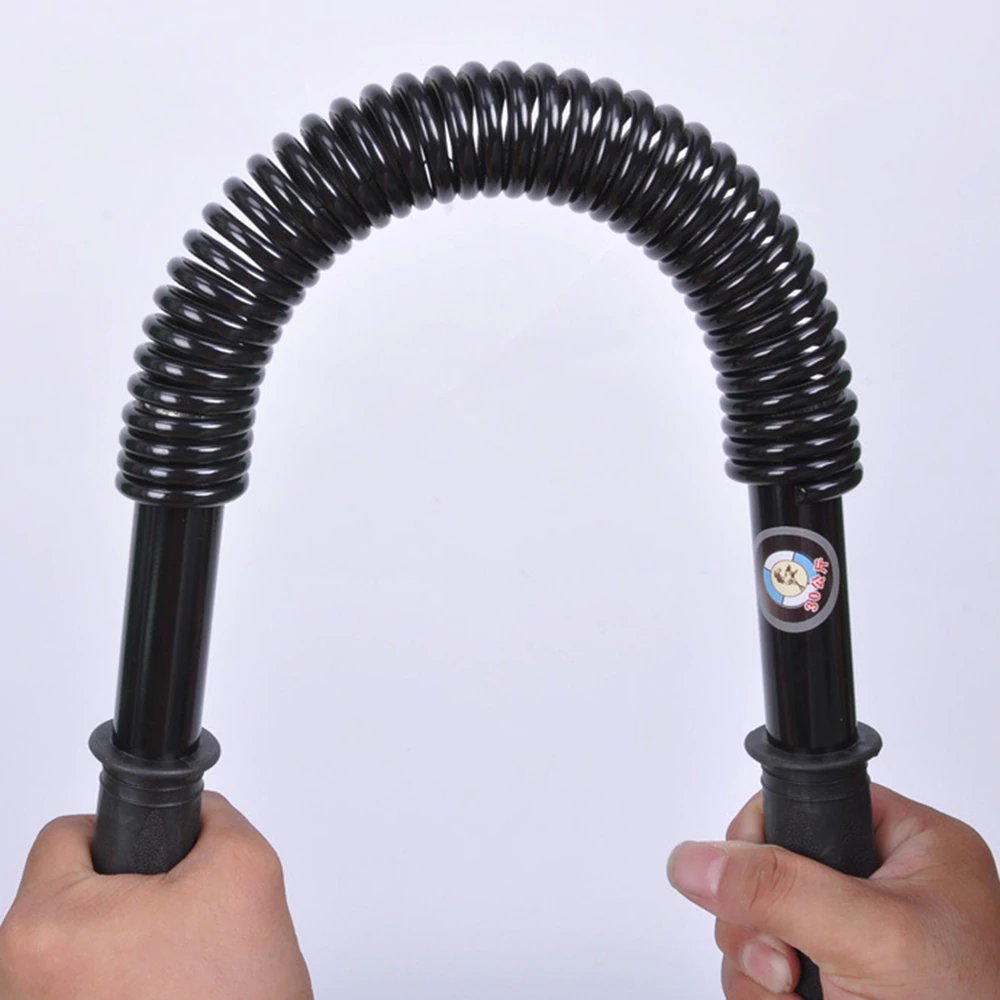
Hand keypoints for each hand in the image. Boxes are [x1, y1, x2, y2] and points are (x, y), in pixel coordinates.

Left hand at [0, 792, 312, 999]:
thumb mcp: (245, 869)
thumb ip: (214, 819)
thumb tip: (197, 814)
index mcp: (43, 927)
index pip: (68, 835)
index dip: (129, 835)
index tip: (157, 860)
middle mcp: (16, 982)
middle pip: (72, 897)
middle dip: (134, 900)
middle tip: (181, 927)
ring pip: (82, 951)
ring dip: (129, 950)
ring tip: (178, 973)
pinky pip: (87, 993)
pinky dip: (124, 990)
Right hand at [667, 784, 999, 998]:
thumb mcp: (870, 939)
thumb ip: (780, 889)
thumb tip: (695, 860)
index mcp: (910, 845)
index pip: (805, 801)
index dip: (762, 835)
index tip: (748, 876)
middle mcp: (879, 885)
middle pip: (766, 868)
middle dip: (759, 920)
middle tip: (786, 960)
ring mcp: (852, 939)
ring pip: (755, 924)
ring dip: (755, 966)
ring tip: (794, 995)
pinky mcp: (830, 982)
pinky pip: (759, 969)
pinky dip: (760, 995)